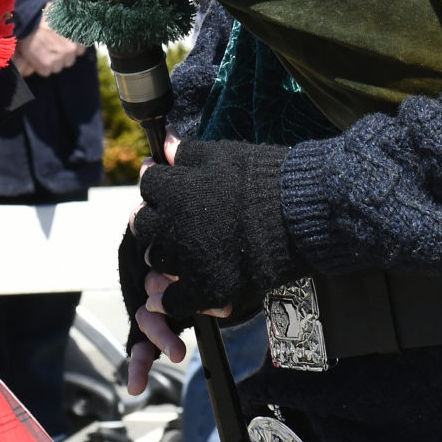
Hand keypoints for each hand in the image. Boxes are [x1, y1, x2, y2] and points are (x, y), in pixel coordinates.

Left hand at [13, 23, 86, 78]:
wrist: (38, 9)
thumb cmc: (27, 28)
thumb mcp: (21, 48)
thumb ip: (23, 64)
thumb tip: (25, 73)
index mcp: (47, 64)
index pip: (47, 71)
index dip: (43, 61)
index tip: (40, 51)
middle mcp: (61, 59)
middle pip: (61, 64)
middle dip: (55, 56)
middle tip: (49, 43)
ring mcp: (72, 48)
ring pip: (72, 55)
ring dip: (66, 49)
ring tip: (58, 38)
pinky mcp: (80, 37)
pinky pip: (80, 46)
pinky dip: (76, 41)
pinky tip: (68, 34)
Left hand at [134, 140, 298, 324]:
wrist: (297, 215)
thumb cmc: (263, 178)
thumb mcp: (222, 155)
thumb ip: (186, 152)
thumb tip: (166, 141)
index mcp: (175, 190)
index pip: (148, 184)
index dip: (158, 181)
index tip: (167, 180)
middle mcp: (174, 226)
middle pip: (143, 224)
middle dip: (153, 216)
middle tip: (171, 216)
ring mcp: (188, 260)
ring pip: (156, 259)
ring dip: (165, 251)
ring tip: (183, 246)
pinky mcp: (206, 288)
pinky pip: (174, 300)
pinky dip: (172, 296)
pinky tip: (180, 287)